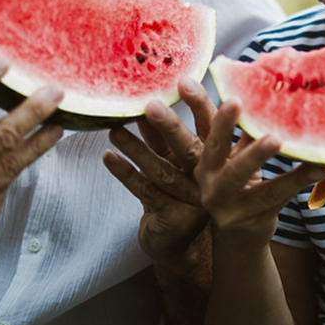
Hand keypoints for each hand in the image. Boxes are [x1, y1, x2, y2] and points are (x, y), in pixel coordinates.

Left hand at [104, 78, 214, 259]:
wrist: (181, 242)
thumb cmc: (178, 188)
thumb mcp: (179, 158)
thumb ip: (168, 133)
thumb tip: (148, 96)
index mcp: (216, 156)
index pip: (210, 126)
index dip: (199, 104)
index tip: (184, 82)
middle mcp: (209, 177)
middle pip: (189, 147)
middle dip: (169, 125)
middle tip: (150, 105)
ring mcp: (193, 199)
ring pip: (162, 169)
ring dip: (136, 148)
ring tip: (114, 129)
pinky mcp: (175, 218)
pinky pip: (146, 191)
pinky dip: (125, 173)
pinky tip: (108, 157)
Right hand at [195, 98, 324, 250]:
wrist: (241, 236)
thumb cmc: (241, 183)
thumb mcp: (235, 156)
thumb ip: (243, 128)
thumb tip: (260, 87)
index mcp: (204, 159)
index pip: (201, 127)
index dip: (198, 104)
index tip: (196, 83)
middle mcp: (208, 181)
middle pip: (214, 151)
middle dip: (224, 127)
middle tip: (236, 102)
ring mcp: (226, 204)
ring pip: (242, 176)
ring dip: (259, 155)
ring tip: (279, 139)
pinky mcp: (251, 220)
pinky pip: (276, 196)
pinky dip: (297, 180)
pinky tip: (318, 168)